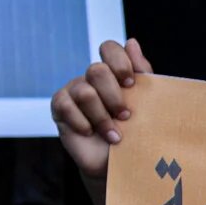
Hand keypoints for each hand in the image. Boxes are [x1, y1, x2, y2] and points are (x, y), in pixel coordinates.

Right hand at [51, 38, 152, 182]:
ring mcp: (73, 90)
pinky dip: (82, 122)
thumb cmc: (136, 132)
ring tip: (114, 136)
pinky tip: (90, 133)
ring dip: (102, 118)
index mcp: (113, 72)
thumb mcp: (146, 102)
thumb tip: (131, 41)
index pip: (109, 48)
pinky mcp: (59, 107)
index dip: (120, 62)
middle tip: (126, 117)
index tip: (132, 84)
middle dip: (114, 96)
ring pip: (84, 92)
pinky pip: (66, 106)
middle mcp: (92, 78)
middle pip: (96, 69)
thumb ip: (141, 72)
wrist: (120, 164)